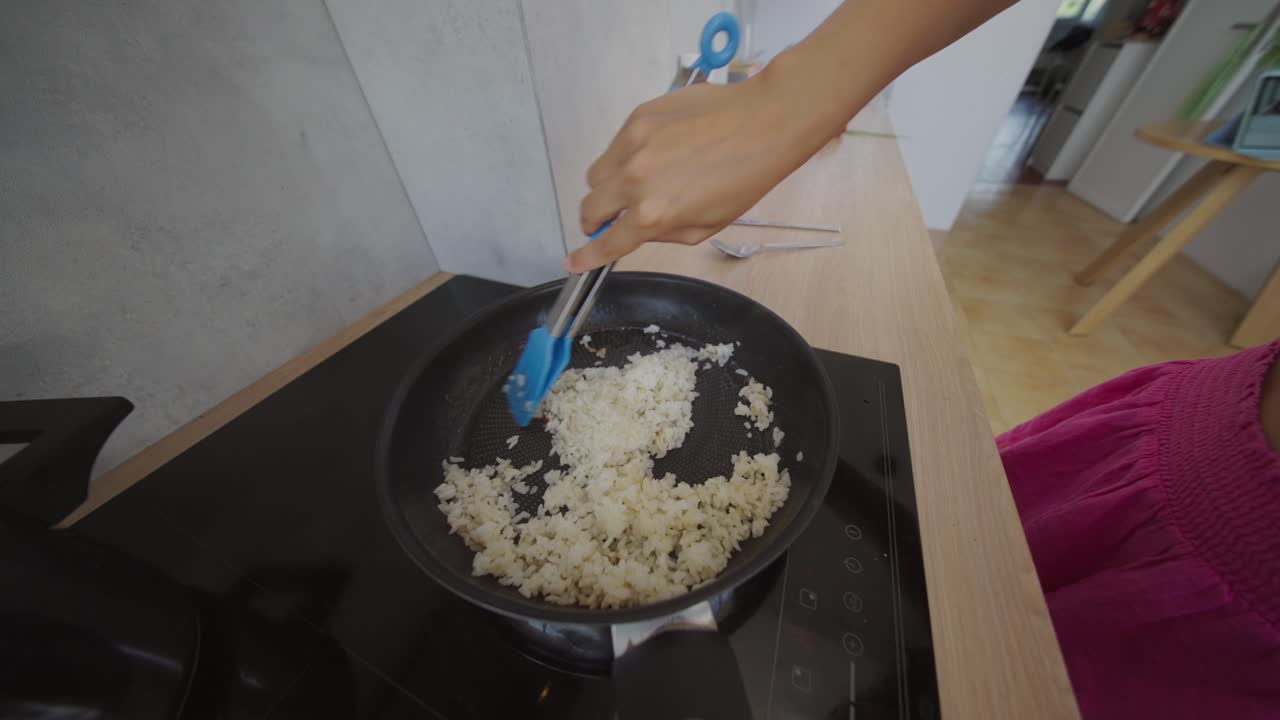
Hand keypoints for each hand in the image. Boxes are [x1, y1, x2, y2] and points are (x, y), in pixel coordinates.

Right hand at [568, 67, 824, 272]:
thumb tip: (637, 229)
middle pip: (589, 208)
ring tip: (640, 181)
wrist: (763, 122)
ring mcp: (632, 145)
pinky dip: (625, 156)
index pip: (607, 242)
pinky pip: (614, 146)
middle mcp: (635, 181)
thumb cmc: (745, 177)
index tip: (573, 263)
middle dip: (594, 220)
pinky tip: (657, 152)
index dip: (586, 257)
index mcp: (653, 214)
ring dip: (608, 186)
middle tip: (611, 220)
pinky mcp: (637, 118)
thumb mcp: (707, 225)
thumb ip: (664, 232)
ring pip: (596, 175)